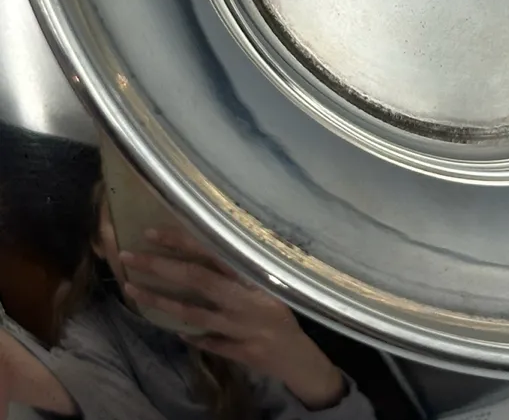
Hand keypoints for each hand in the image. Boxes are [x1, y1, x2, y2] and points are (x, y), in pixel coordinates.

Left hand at [121, 230, 345, 410]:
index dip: (181, 242)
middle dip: (160, 267)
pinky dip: (190, 336)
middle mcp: (242, 299)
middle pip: (195, 279)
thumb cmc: (282, 311)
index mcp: (250, 276)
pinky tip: (171, 329)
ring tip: (131, 289)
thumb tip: (210, 248)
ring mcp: (237, 327)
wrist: (299, 355)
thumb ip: (240, 270)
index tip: (152, 233)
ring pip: (192, 313)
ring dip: (160, 301)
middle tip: (128, 257)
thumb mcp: (267, 282)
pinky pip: (206, 342)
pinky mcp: (235, 352)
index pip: (210, 253)